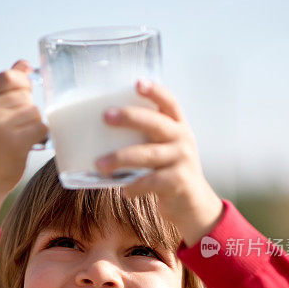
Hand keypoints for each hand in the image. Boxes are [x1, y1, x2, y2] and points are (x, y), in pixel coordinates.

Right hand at [0, 60, 47, 225]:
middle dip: (28, 108)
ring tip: (23, 136)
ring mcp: (0, 127)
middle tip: (19, 125)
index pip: (8, 77)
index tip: (24, 94)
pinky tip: (32, 144)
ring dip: (35, 123)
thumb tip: (24, 63)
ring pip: (35, 111)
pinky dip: (41, 135)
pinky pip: (41, 127)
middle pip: (24, 95)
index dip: (22, 83)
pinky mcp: (15, 143)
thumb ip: (4, 88)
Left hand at [95, 79, 223, 245]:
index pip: (169, 102)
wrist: (192, 204)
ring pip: (148, 154)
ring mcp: (182, 160)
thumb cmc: (166, 172)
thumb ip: (144, 139)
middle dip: (130, 118)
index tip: (137, 83)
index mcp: (177, 126)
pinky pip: (151, 181)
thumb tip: (96, 134)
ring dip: (121, 158)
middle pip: (156, 123)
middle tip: (106, 116)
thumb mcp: (163, 149)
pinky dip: (134, 186)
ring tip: (100, 165)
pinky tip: (123, 190)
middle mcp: (182, 139)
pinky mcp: (179, 181)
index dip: (154, 91)